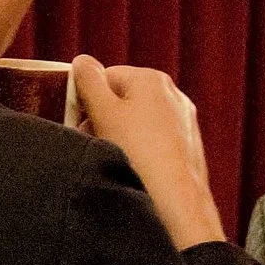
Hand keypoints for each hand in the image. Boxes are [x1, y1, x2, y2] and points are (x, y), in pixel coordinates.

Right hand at [72, 56, 225, 248]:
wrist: (175, 202)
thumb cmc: (138, 154)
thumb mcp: (103, 111)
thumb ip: (88, 81)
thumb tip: (82, 61)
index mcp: (152, 79)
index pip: (106, 77)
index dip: (86, 99)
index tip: (77, 121)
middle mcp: (173, 95)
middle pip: (122, 100)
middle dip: (102, 119)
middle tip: (92, 143)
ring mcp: (183, 123)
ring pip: (138, 123)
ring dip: (119, 138)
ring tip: (114, 160)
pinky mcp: (187, 149)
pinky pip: (154, 143)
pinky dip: (139, 153)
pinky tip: (133, 171)